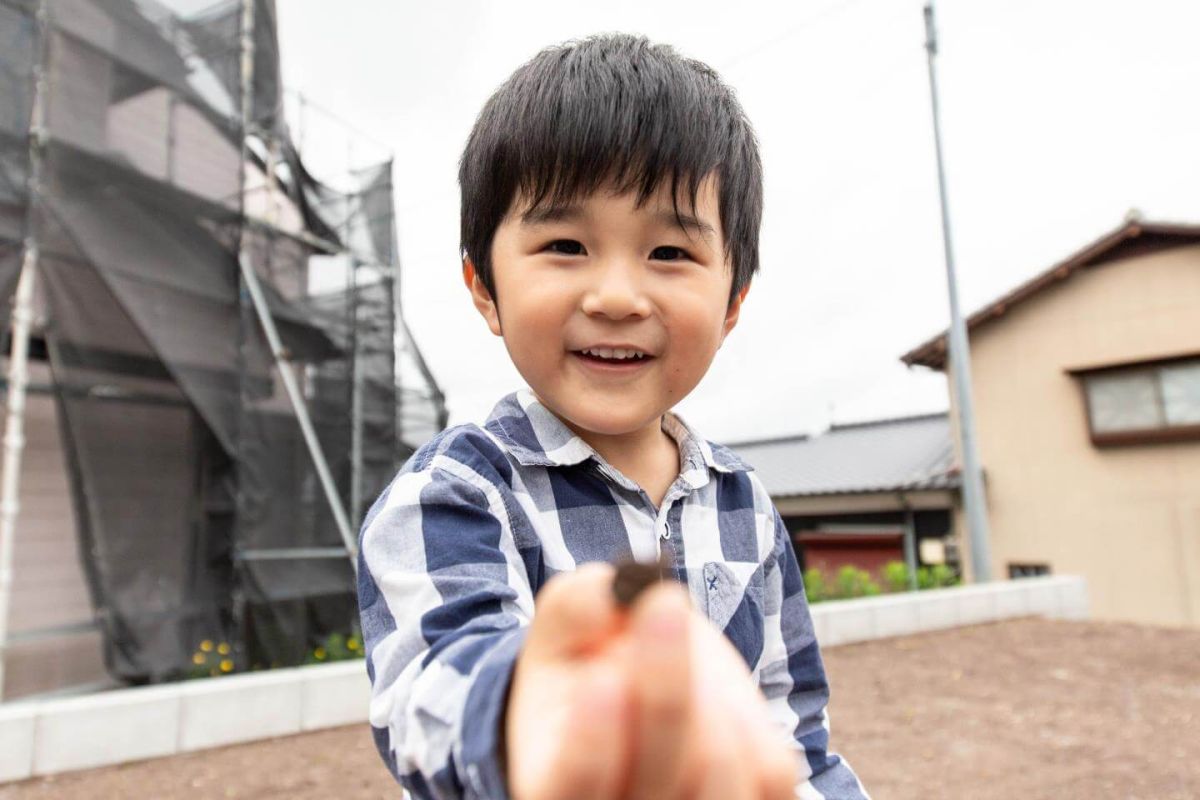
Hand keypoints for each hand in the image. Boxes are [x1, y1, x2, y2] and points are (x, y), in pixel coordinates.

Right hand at [504, 563, 796, 799]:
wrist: (640, 693)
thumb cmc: (589, 665)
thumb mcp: (562, 632)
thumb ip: (574, 608)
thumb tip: (605, 592)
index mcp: (555, 787)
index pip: (571, 787)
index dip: (589, 747)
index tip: (602, 677)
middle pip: (656, 779)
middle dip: (664, 684)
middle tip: (665, 602)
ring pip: (717, 772)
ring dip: (706, 692)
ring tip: (682, 660)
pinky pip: (769, 769)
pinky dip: (748, 714)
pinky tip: (716, 694)